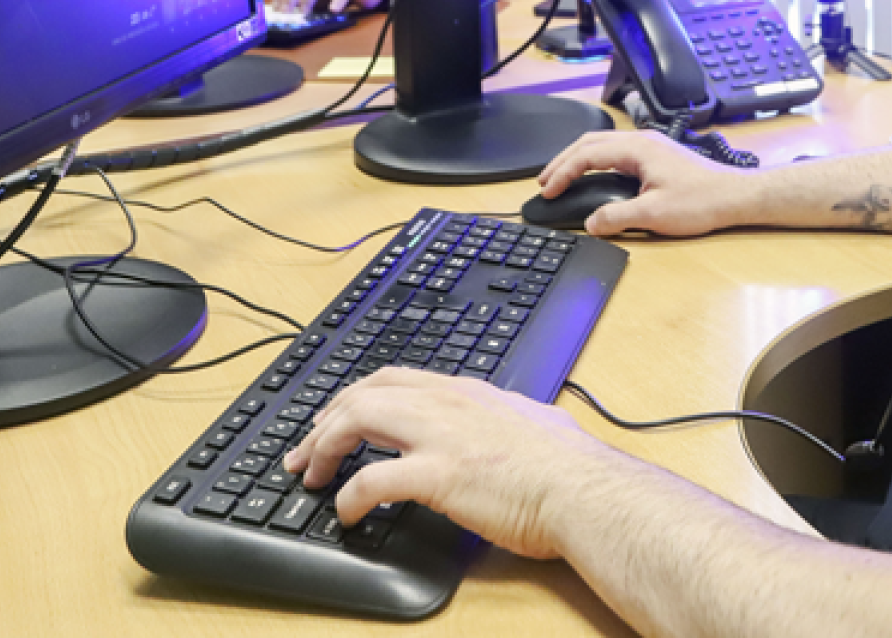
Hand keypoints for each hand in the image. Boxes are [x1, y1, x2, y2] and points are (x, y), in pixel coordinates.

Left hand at [281, 368, 608, 558]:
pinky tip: (345, 513)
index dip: (353, 396)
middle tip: (304, 453)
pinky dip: (348, 496)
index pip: (394, 378)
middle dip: (323, 422)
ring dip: (324, 449)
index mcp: (467, 393)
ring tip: (312, 477)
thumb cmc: (571, 468)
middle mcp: (447, 405)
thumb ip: (507, 420)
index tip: (334, 419)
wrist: (586, 491)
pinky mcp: (439, 476)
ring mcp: (441, 437)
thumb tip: (512, 427)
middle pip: (363, 393)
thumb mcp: (532, 424)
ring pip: (357, 421)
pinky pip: (372, 481)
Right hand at [537, 130, 760, 236]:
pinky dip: (595, 162)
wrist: (735, 197)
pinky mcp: (656, 156)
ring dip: (578, 159)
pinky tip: (592, 176)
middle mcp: (641, 141)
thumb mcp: (654, 215)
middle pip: (589, 142)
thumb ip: (617, 217)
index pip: (586, 155)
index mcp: (637, 148)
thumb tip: (591, 223)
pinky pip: (615, 151)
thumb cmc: (702, 201)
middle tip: (544, 181)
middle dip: (562, 161)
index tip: (547, 190)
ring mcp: (650, 146)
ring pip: (602, 144)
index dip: (562, 172)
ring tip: (561, 177)